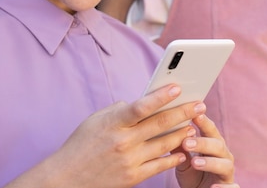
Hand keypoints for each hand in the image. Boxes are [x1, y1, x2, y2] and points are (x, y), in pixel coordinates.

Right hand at [11, 85, 208, 187]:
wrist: (65, 179)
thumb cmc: (81, 144)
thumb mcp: (96, 120)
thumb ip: (120, 109)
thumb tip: (144, 102)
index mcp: (113, 122)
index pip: (142, 106)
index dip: (161, 96)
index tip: (178, 87)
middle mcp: (123, 141)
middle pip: (160, 124)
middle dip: (184, 112)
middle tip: (200, 104)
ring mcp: (130, 160)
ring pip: (165, 144)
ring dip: (183, 133)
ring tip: (194, 124)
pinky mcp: (133, 177)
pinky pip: (160, 165)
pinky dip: (174, 156)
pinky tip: (183, 149)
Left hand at [174, 114, 237, 187]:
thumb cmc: (193, 174)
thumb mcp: (183, 161)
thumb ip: (180, 147)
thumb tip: (169, 128)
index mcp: (214, 144)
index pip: (210, 130)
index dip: (204, 122)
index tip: (194, 115)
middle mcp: (224, 155)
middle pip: (218, 145)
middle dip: (203, 143)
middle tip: (186, 143)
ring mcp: (228, 171)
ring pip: (225, 164)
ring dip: (211, 163)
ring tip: (194, 163)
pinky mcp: (230, 187)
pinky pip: (232, 187)